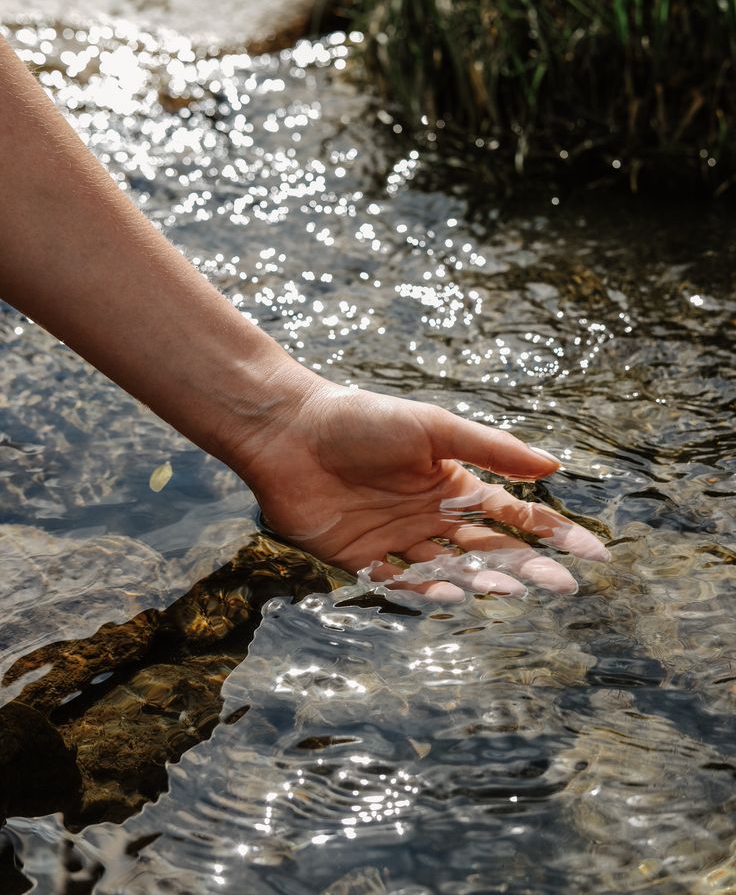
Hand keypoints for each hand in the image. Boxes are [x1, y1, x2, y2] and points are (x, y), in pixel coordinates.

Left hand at [233, 381, 609, 602]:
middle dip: (526, 566)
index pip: (511, 515)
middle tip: (561, 585)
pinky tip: (453, 594)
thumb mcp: (432, 427)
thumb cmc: (363, 420)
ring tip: (511, 589)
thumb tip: (553, 466)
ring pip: (448, 569)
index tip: (592, 551)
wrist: (290, 431)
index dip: (550, 532)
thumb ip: (489, 448)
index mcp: (451, 483)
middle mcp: (428, 516)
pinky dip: (425, 590)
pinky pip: (398, 582)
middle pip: (486, 550)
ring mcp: (395, 539)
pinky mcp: (358, 558)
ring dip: (480, 580)